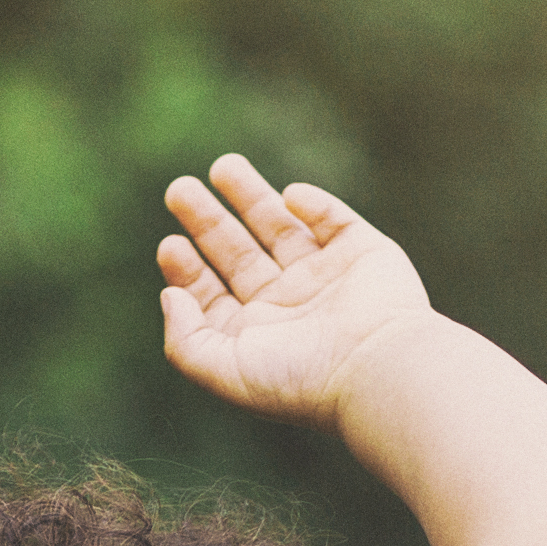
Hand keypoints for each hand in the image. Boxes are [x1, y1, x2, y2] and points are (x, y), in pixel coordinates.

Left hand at [156, 157, 435, 423]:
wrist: (375, 368)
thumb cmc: (300, 379)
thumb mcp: (224, 372)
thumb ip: (185, 341)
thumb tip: (170, 296)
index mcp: (259, 336)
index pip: (214, 295)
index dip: (188, 270)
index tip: (171, 245)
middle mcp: (290, 305)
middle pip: (240, 253)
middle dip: (208, 221)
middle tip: (178, 189)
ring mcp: (327, 277)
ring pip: (282, 227)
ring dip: (251, 196)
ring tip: (222, 166)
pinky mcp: (364, 252)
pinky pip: (334, 218)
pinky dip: (313, 203)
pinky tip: (289, 196)